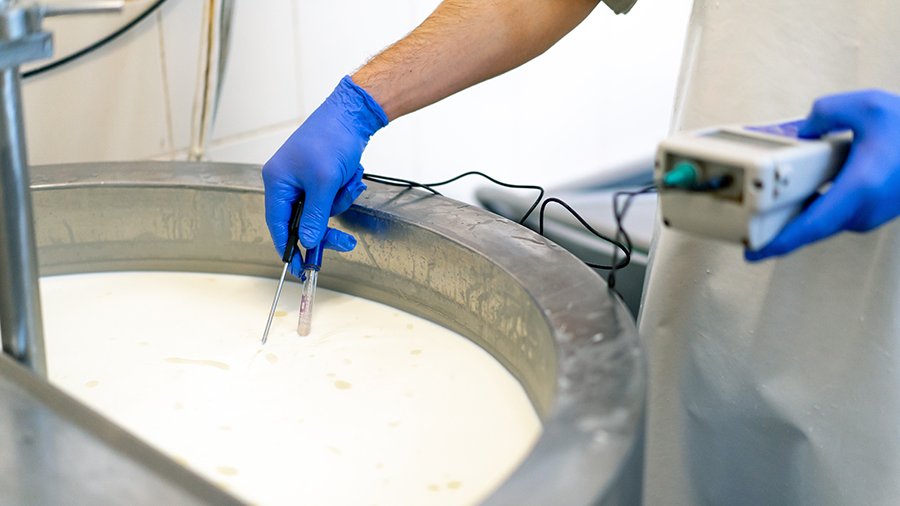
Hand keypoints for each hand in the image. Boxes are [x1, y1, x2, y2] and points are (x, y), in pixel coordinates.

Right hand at [263, 76, 387, 274]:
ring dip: (340, 200)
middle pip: (302, 222)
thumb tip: (307, 242)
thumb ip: (314, 216)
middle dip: (326, 227)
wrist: (353, 114)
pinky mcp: (320, 176)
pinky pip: (332, 197)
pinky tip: (351, 174)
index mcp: (277, 182)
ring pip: (322, 210)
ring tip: (349, 180)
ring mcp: (303, 179)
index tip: (302, 270)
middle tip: (345, 242)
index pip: (278, 225)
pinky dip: (345, 190)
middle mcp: (286, 182)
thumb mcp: (324, 183)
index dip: (290, 249)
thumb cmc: (332, 140)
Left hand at [746, 89, 899, 260]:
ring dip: (792, 218)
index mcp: (860, 188)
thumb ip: (826, 112)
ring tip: (761, 212)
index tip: (753, 252)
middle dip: (774, 229)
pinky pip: (831, 216)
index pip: (811, 226)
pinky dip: (810, 209)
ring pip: (819, 222)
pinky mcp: (869, 214)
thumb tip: (803, 127)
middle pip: (807, 228)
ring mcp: (868, 215)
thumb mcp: (868, 106)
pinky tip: (791, 200)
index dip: (779, 242)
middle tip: (744, 230)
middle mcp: (863, 209)